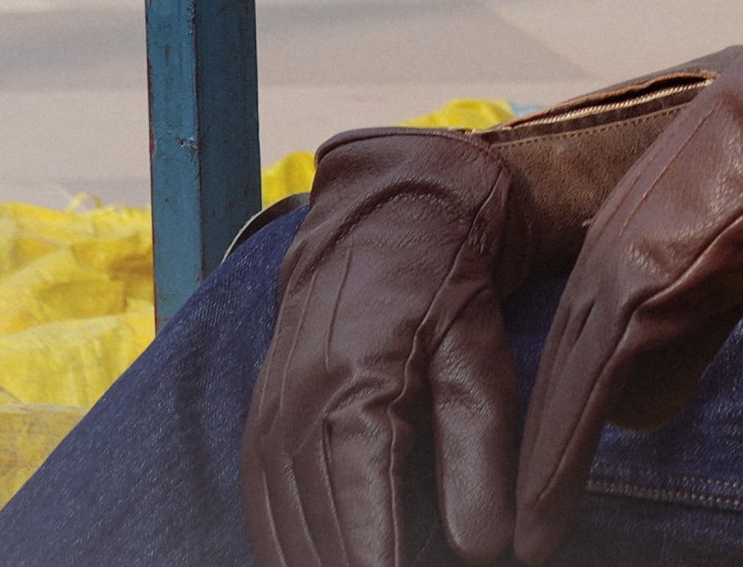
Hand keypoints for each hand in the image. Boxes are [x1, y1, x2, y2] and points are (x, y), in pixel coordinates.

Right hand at [243, 130, 537, 566]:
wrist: (383, 210)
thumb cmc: (444, 278)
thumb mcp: (480, 348)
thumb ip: (480, 450)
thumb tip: (482, 550)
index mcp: (352, 390)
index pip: (364, 529)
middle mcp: (294, 411)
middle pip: (321, 544)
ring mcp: (268, 421)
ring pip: (286, 539)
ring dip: (329, 563)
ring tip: (388, 562)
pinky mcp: (260, 426)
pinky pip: (266, 514)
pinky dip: (298, 548)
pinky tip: (337, 554)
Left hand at [513, 0, 742, 557]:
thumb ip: (704, 304)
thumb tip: (669, 379)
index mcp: (637, 222)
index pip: (585, 325)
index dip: (568, 393)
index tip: (553, 451)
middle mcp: (615, 238)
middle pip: (564, 357)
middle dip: (545, 434)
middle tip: (527, 509)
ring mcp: (622, 261)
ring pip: (567, 381)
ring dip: (545, 461)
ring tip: (531, 531)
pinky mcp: (640, 289)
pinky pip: (590, 389)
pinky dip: (563, 455)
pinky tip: (544, 511)